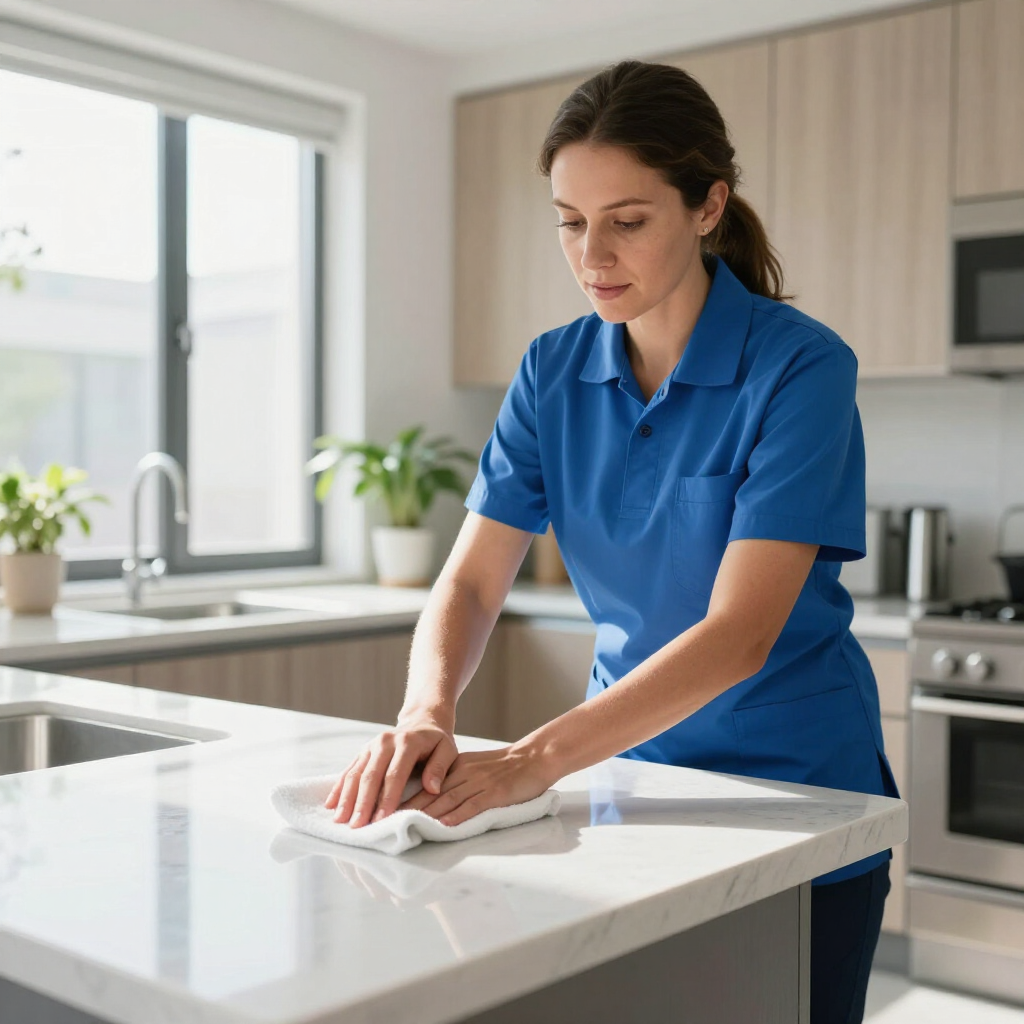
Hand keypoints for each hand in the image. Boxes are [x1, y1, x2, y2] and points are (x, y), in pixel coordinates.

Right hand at [325, 714, 457, 826]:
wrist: (422, 722)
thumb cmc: (436, 743)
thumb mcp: (447, 750)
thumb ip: (440, 768)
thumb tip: (432, 789)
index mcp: (407, 742)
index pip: (394, 774)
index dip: (387, 798)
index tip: (381, 820)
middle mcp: (385, 742)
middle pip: (371, 775)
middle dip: (362, 803)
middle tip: (356, 826)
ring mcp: (371, 746)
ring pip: (355, 773)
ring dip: (347, 798)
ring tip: (340, 820)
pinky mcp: (363, 751)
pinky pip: (348, 769)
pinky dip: (339, 787)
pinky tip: (331, 804)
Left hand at [395, 742, 557, 826]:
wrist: (536, 757)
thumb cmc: (507, 766)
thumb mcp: (476, 766)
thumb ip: (456, 779)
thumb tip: (433, 799)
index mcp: (458, 766)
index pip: (427, 784)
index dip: (406, 798)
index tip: (387, 810)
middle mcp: (465, 773)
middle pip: (431, 793)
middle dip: (407, 809)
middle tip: (386, 821)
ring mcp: (480, 783)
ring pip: (448, 799)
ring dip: (426, 815)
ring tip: (406, 827)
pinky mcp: (496, 793)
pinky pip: (474, 805)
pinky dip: (458, 816)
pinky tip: (444, 825)